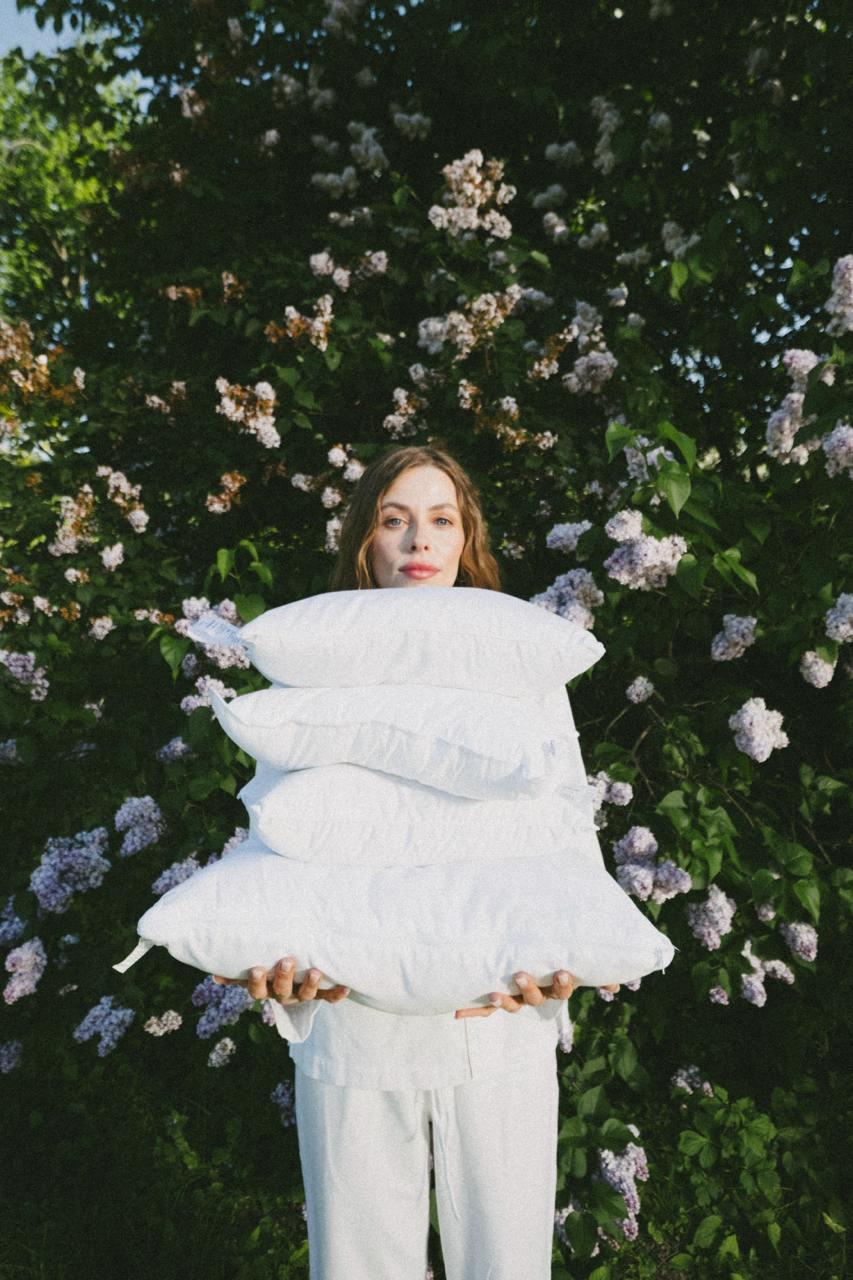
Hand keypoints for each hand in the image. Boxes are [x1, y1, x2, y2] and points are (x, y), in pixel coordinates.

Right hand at [212, 956, 349, 1006]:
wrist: (294, 979)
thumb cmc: (267, 968)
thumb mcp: (251, 970)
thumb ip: (235, 972)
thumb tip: (214, 976)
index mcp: (266, 989)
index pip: (257, 990)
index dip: (257, 982)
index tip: (256, 968)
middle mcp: (284, 994)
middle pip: (282, 991)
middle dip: (284, 977)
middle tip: (287, 960)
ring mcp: (302, 994)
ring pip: (306, 996)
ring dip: (310, 984)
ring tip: (315, 971)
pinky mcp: (320, 993)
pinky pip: (329, 997)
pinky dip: (337, 994)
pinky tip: (346, 986)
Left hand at [454, 970, 619, 1017]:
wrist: (529, 961)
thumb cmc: (555, 958)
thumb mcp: (572, 961)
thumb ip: (593, 971)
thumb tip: (617, 987)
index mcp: (554, 985)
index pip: (561, 989)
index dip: (561, 984)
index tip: (561, 972)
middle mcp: (536, 995)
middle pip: (535, 998)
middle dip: (529, 989)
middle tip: (522, 974)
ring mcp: (517, 997)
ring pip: (513, 1004)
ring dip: (505, 1001)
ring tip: (497, 993)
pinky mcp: (498, 998)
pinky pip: (485, 1007)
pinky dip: (472, 1011)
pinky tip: (458, 1014)